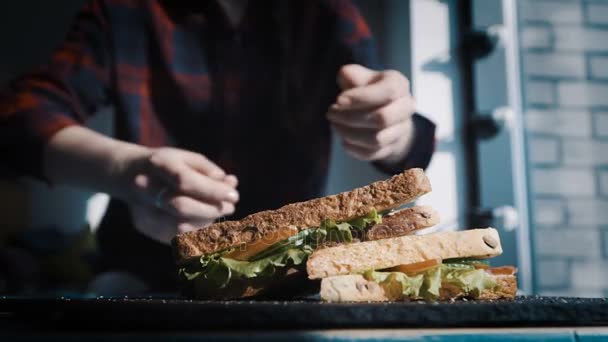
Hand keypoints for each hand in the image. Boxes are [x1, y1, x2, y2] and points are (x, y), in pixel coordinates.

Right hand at [116, 147, 238, 243]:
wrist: (131, 175)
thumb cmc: (168, 165)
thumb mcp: (188, 158)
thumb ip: (210, 171)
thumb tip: (230, 184)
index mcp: (159, 164)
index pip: (186, 181)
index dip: (213, 190)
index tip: (234, 195)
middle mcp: (147, 188)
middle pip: (181, 207)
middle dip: (211, 209)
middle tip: (230, 207)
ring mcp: (143, 210)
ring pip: (180, 226)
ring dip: (207, 221)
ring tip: (218, 211)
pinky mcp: (147, 227)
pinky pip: (176, 236)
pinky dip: (196, 230)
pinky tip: (205, 220)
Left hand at [328, 64, 415, 163]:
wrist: (384, 112)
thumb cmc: (368, 90)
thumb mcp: (360, 77)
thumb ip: (352, 74)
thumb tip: (346, 75)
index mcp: (399, 84)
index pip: (387, 92)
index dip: (361, 98)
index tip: (338, 100)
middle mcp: (406, 107)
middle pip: (382, 118)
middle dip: (351, 118)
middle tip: (331, 113)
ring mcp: (401, 129)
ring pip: (377, 139)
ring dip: (350, 134)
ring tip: (334, 125)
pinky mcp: (391, 147)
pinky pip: (372, 154)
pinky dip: (354, 149)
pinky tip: (343, 140)